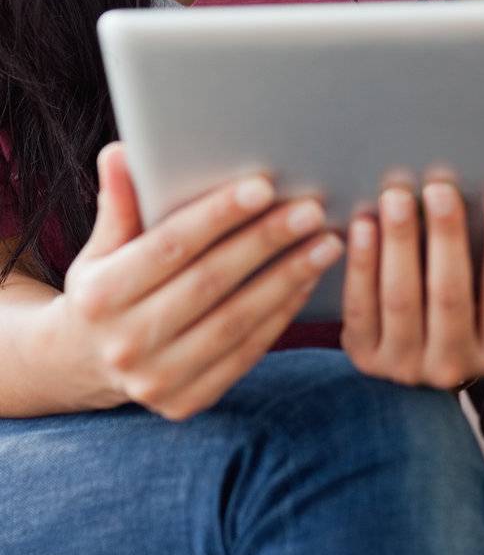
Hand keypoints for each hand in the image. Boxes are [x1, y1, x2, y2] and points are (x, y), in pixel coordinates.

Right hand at [53, 142, 344, 419]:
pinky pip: (245, 353)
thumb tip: (121, 151)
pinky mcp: (186, 403)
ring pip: (236, 321)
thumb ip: (118, 203)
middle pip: (210, 283)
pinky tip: (309, 281)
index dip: (218, 216)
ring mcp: (155, 381)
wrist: (86, 363)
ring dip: (288, 279)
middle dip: (266, 242)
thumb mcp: (101, 246)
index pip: (169, 247)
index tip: (264, 186)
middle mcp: (124, 343)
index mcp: (99, 296)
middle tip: (311, 211)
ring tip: (327, 243)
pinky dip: (281, 315)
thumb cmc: (106, 286)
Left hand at [340, 175, 483, 388]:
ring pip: (398, 301)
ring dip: (397, 244)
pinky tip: (360, 223)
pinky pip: (356, 309)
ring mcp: (403, 367)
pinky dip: (356, 264)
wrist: (426, 362)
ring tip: (397, 193)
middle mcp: (454, 367)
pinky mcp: (362, 356)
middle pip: (448, 297)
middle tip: (441, 184)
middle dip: (444, 238)